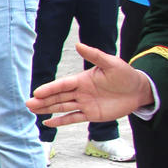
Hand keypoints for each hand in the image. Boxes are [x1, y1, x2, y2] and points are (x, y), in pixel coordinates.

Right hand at [28, 43, 154, 124]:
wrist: (139, 90)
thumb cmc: (126, 74)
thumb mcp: (111, 63)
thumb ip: (94, 55)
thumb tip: (78, 45)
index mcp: (82, 79)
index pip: (62, 85)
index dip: (49, 89)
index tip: (37, 92)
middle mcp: (80, 92)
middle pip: (58, 97)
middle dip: (43, 100)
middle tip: (28, 104)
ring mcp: (85, 104)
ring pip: (62, 107)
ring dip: (47, 109)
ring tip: (33, 110)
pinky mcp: (92, 115)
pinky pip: (73, 118)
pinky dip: (61, 121)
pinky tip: (48, 122)